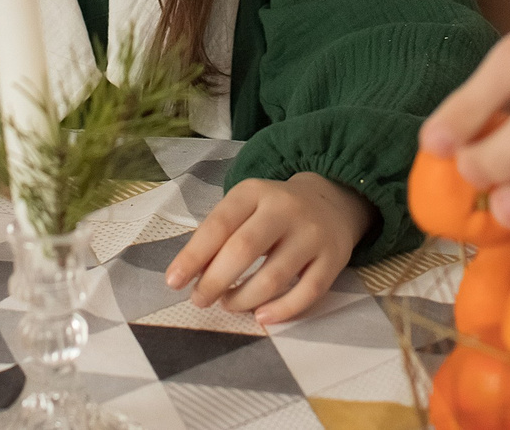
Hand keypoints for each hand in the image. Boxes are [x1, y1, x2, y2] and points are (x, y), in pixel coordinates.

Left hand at [164, 173, 373, 325]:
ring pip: (274, 276)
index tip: (174, 282)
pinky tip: (262, 316)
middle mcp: (285, 209)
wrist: (331, 202)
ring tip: (229, 304)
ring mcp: (313, 234)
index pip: (219, 224)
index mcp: (255, 192)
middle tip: (200, 300)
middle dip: (215, 281)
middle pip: (244, 249)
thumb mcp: (245, 208)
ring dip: (244, 298)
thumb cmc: (273, 212)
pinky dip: (282, 310)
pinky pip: (308, 292)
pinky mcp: (334, 258)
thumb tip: (189, 275)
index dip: (193, 256)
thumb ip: (219, 235)